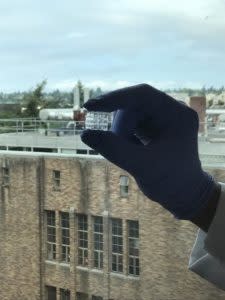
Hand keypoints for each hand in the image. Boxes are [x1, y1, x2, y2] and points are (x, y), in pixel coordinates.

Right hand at [81, 84, 215, 219]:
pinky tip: (133, 152)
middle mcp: (171, 110)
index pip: (143, 94)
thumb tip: (86, 134)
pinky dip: (123, 138)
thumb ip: (114, 150)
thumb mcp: (141, 166)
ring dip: (121, 134)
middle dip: (120, 127)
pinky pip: (129, 124)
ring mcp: (161, 117)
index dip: (114, 98)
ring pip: (128, 115)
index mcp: (177, 114)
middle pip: (133, 106)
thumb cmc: (169, 182)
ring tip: (131, 155)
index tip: (90, 107)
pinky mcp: (153, 126)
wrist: (182, 194)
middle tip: (114, 147)